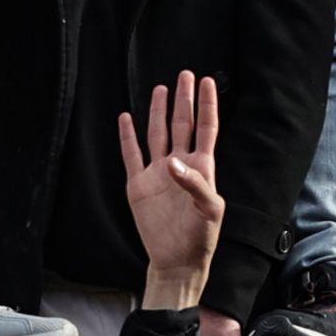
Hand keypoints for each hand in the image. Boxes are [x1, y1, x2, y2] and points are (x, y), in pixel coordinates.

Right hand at [121, 71, 222, 309]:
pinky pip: (131, 155)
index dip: (208, 106)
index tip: (209, 82)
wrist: (176, 261)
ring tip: (161, 89)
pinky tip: (126, 118)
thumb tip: (172, 161)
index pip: (206, 129)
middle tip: (185, 74)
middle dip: (184, 100)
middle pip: (182, 124)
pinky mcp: (138, 185)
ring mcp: (157, 174)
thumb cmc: (200, 238)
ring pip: (157, 134)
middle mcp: (179, 166)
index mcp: (202, 169)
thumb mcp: (209, 212)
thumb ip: (196, 184)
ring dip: (158, 112)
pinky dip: (127, 136)